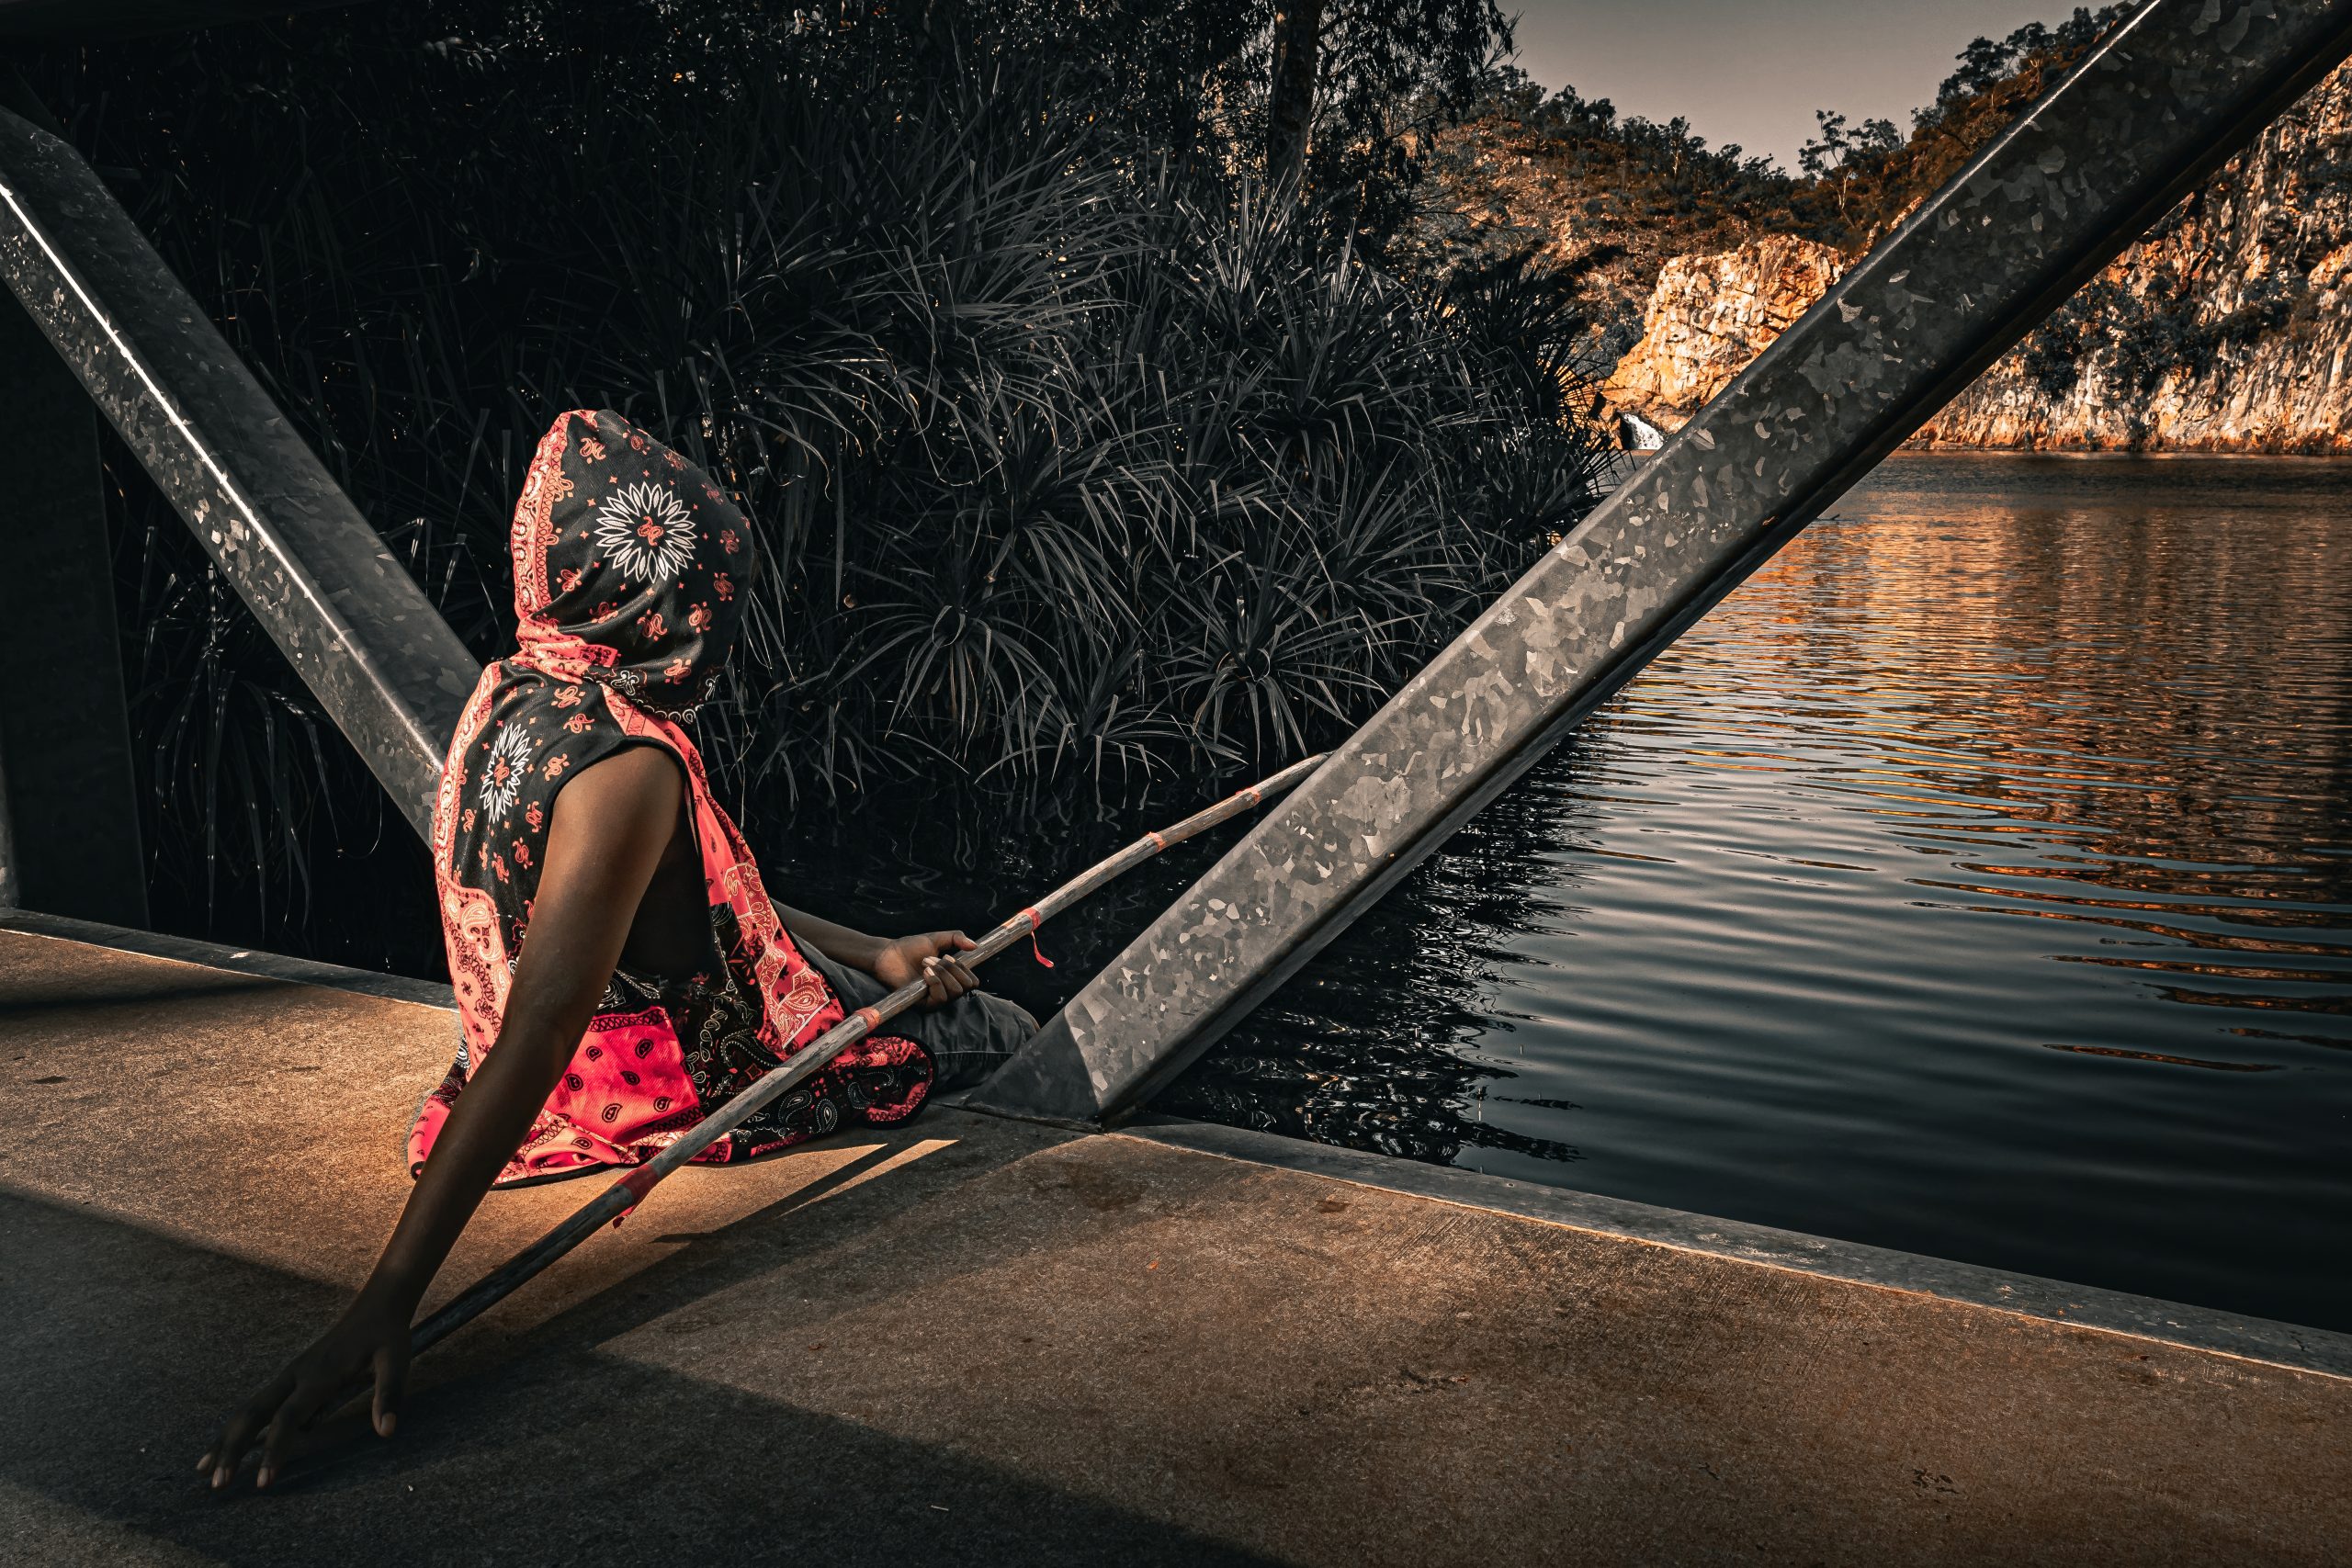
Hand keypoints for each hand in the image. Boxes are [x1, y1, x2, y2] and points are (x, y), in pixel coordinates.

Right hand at [198, 1289, 411, 1489]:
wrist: (377, 1304)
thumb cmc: (387, 1335)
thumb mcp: (396, 1361)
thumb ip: (389, 1395)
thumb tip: (387, 1432)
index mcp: (319, 1375)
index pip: (288, 1419)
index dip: (273, 1450)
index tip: (262, 1482)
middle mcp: (297, 1374)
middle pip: (253, 1414)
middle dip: (231, 1449)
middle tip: (216, 1485)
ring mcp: (290, 1375)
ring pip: (248, 1408)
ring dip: (225, 1439)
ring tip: (201, 1470)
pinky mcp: (291, 1377)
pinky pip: (258, 1403)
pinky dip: (238, 1426)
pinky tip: (226, 1444)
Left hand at [869, 930, 978, 1006]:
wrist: (888, 954)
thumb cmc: (910, 947)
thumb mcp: (936, 938)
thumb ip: (957, 938)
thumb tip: (975, 946)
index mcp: (952, 977)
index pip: (972, 982)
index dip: (964, 969)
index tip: (947, 956)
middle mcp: (946, 990)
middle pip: (966, 987)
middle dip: (952, 969)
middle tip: (933, 960)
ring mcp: (936, 998)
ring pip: (955, 992)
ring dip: (942, 973)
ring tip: (925, 965)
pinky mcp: (924, 1005)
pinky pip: (941, 999)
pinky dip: (936, 983)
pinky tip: (925, 974)